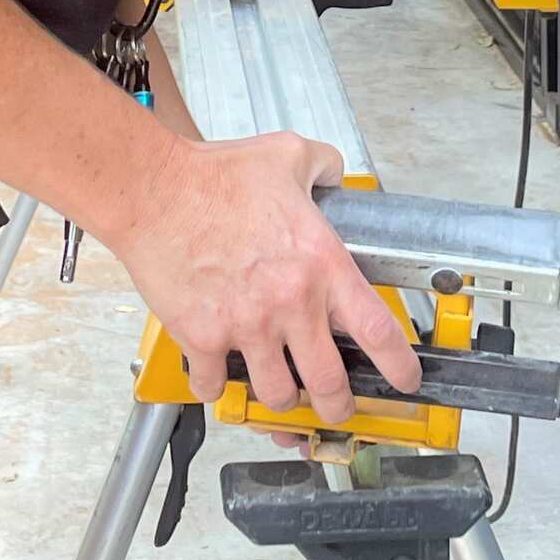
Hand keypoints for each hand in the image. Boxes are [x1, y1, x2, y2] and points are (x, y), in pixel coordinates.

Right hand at [115, 131, 420, 423]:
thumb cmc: (213, 174)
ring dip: (281, 397)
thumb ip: (323, 166)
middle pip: (330, 384)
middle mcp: (290, 303)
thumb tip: (334, 175)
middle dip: (338, 405)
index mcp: (320, 263)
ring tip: (279, 388)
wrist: (155, 190)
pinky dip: (217, 387)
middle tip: (336, 405)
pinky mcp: (203, 338)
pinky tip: (218, 374)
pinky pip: (215, 386)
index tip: (404, 381)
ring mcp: (246, 326)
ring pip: (276, 394)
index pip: (378, 332)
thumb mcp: (287, 154)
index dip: (399, 368)